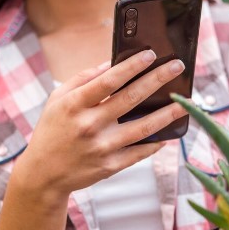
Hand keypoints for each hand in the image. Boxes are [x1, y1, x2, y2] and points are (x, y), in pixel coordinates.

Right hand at [14, 49, 188, 197]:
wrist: (43, 175)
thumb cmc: (52, 131)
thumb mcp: (58, 100)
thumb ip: (83, 80)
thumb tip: (111, 63)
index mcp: (74, 105)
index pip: (108, 81)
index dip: (131, 66)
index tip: (151, 54)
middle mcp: (89, 125)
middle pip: (131, 99)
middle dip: (157, 80)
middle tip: (178, 67)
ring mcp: (101, 147)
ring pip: (143, 128)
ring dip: (168, 114)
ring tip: (186, 103)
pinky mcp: (110, 166)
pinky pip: (139, 152)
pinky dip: (156, 142)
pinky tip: (170, 132)